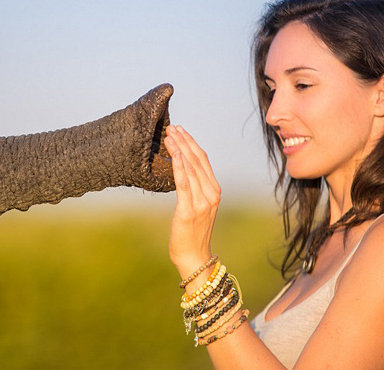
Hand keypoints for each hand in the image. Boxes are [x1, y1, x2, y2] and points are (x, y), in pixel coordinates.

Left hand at [164, 125, 221, 278]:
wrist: (194, 256)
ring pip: (190, 168)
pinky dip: (179, 166)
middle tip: (171, 126)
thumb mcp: (198, 206)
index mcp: (214, 191)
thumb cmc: (192, 232)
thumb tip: (182, 168)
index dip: (191, 142)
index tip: (180, 130)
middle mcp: (211, 194)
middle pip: (197, 160)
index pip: (203, 160)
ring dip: (179, 149)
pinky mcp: (188, 210)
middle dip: (184, 141)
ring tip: (168, 135)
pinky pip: (183, 183)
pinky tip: (173, 154)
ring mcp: (202, 202)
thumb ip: (195, 188)